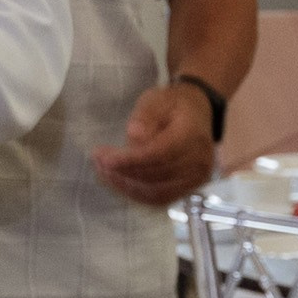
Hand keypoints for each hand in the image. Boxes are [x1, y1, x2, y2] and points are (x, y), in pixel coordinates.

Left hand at [91, 81, 217, 207]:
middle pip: (156, 174)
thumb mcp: (157, 99)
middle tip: (97, 159)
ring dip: (126, 184)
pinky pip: (160, 198)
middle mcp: (199, 160)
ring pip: (156, 191)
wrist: (197, 114)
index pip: (159, 153)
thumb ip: (146, 115)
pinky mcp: (190, 187)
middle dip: (122, 171)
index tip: (104, 159)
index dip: (130, 160)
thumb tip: (135, 135)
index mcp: (192, 135)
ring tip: (103, 170)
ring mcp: (197, 177)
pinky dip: (136, 193)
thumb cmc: (172, 105)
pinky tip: (118, 180)